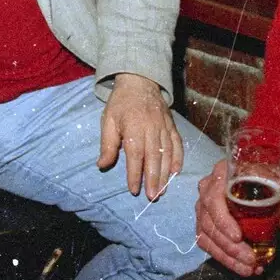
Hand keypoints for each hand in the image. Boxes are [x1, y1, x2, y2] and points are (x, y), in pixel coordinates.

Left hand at [97, 72, 182, 199]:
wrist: (140, 81)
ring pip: (167, 153)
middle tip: (152, 197)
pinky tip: (175, 172)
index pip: (135, 155)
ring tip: (162, 191)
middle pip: (154, 157)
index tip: (134, 189)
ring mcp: (164, 127)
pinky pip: (177, 144)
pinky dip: (178, 158)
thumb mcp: (108, 120)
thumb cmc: (121, 103)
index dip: (135, 174)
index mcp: (134, 127)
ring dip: (165, 174)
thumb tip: (102, 165)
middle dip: (153, 179)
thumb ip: (107, 144)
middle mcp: (151, 128)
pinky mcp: (172, 125)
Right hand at [196, 161, 279, 276]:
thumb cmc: (272, 176)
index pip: (213, 199)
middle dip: (229, 247)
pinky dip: (222, 257)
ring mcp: (204, 205)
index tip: (238, 237)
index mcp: (223, 174)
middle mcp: (208, 188)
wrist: (264, 173)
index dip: (222, 220)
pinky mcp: (206, 220)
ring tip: (248, 269)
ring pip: (206, 235)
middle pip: (209, 222)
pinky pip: (206, 241)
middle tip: (250, 260)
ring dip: (226, 256)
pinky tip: (240, 266)